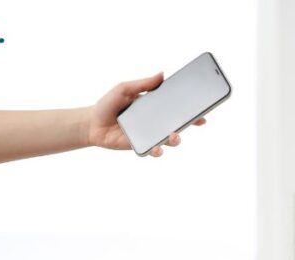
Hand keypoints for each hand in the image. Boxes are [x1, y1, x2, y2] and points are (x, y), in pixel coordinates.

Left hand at [87, 73, 206, 156]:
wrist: (92, 123)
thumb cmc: (108, 104)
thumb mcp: (125, 89)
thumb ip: (143, 84)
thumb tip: (162, 74)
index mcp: (154, 107)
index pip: (176, 109)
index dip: (190, 111)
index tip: (202, 112)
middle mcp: (154, 123)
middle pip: (177, 125)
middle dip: (189, 124)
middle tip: (196, 122)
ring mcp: (149, 136)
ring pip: (168, 140)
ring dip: (175, 139)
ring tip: (174, 136)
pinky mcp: (140, 147)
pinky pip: (153, 151)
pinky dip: (157, 151)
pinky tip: (157, 148)